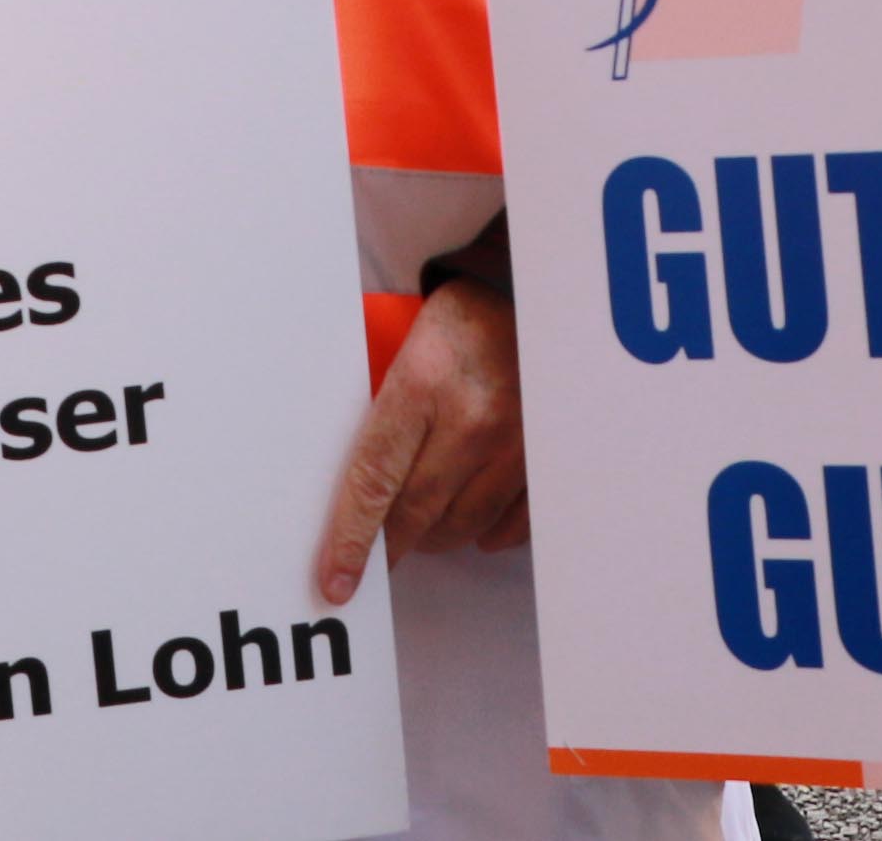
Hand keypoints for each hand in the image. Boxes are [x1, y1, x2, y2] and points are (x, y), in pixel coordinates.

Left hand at [312, 277, 522, 604]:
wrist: (533, 298)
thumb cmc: (458, 324)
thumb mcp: (404, 347)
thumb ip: (380, 409)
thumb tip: (347, 481)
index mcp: (422, 384)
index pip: (374, 479)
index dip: (352, 539)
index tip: (336, 581)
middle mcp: (472, 420)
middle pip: (417, 513)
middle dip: (392, 541)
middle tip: (379, 549)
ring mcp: (514, 444)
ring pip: (461, 526)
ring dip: (435, 533)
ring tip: (423, 516)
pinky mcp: (544, 460)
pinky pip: (508, 525)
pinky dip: (483, 529)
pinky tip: (469, 511)